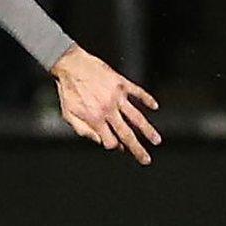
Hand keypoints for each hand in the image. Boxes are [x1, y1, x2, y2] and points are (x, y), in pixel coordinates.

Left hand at [51, 45, 161, 164]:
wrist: (69, 65)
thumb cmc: (68, 90)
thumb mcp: (68, 115)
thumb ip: (83, 131)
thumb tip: (99, 141)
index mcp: (95, 119)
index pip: (110, 141)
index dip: (114, 146)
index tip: (118, 147)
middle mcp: (108, 110)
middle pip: (126, 134)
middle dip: (137, 149)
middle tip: (146, 160)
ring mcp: (117, 96)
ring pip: (137, 117)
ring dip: (148, 130)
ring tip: (156, 140)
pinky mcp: (121, 83)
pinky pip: (138, 92)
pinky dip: (147, 99)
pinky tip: (155, 106)